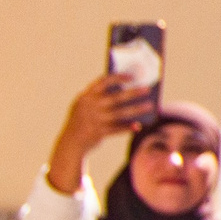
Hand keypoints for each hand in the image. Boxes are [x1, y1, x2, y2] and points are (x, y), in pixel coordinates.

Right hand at [48, 74, 155, 193]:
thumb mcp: (85, 106)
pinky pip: (118, 128)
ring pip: (121, 113)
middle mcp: (90, 106)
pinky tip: (139, 125)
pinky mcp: (99, 132)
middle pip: (116, 97)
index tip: (132, 76)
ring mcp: (95, 119)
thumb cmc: (82, 120)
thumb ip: (99, 98)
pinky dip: (128, 127)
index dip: (118, 77)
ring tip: (150, 106)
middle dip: (133, 92)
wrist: (70, 143)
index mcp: (86, 96)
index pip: (103, 82)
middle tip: (147, 89)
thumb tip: (126, 90)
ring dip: (137, 109)